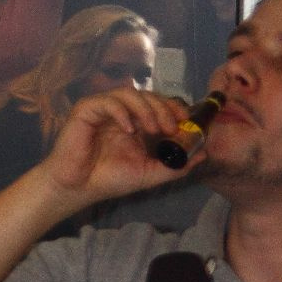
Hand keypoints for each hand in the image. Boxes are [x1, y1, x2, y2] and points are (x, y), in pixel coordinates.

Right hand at [45, 89, 201, 205]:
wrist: (78, 188)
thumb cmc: (109, 179)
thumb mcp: (149, 173)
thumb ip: (176, 165)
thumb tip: (204, 155)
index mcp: (135, 122)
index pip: (158, 104)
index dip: (174, 108)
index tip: (187, 122)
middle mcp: (121, 112)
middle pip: (147, 95)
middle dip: (164, 108)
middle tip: (172, 127)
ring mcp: (103, 109)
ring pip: (129, 93)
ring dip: (146, 108)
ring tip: (154, 129)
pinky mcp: (86, 109)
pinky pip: (108, 101)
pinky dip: (122, 112)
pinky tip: (129, 129)